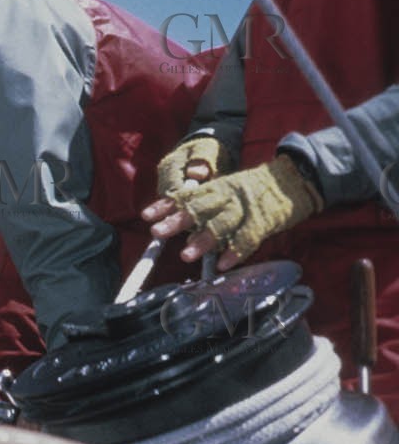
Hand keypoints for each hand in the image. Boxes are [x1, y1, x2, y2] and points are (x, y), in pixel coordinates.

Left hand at [144, 155, 321, 269]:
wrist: (296, 179)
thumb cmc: (256, 189)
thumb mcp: (228, 188)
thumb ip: (206, 203)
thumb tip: (177, 221)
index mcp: (218, 187)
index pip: (188, 195)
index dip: (166, 205)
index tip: (147, 215)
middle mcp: (229, 196)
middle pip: (201, 207)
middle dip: (178, 220)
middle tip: (158, 232)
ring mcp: (247, 208)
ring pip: (222, 224)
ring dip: (203, 240)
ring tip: (186, 255)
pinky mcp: (265, 221)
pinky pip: (248, 238)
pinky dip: (236, 252)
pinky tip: (223, 265)